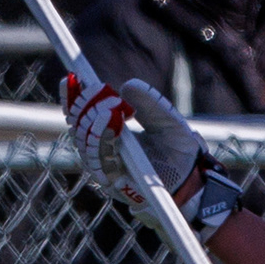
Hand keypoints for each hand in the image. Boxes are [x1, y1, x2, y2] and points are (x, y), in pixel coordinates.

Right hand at [68, 75, 204, 212]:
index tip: (73, 77)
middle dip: (87, 109)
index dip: (72, 96)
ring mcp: (106, 168)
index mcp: (106, 129)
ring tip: (111, 114)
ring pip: (86, 147)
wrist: (192, 176)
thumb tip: (128, 85)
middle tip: (107, 97)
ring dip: (95, 128)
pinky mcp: (115, 186)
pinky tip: (113, 137)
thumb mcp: (167, 119)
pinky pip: (101, 168)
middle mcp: (100, 149)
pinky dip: (104, 151)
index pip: (80, 112)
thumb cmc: (177, 146)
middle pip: (78, 127)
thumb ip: (150, 103)